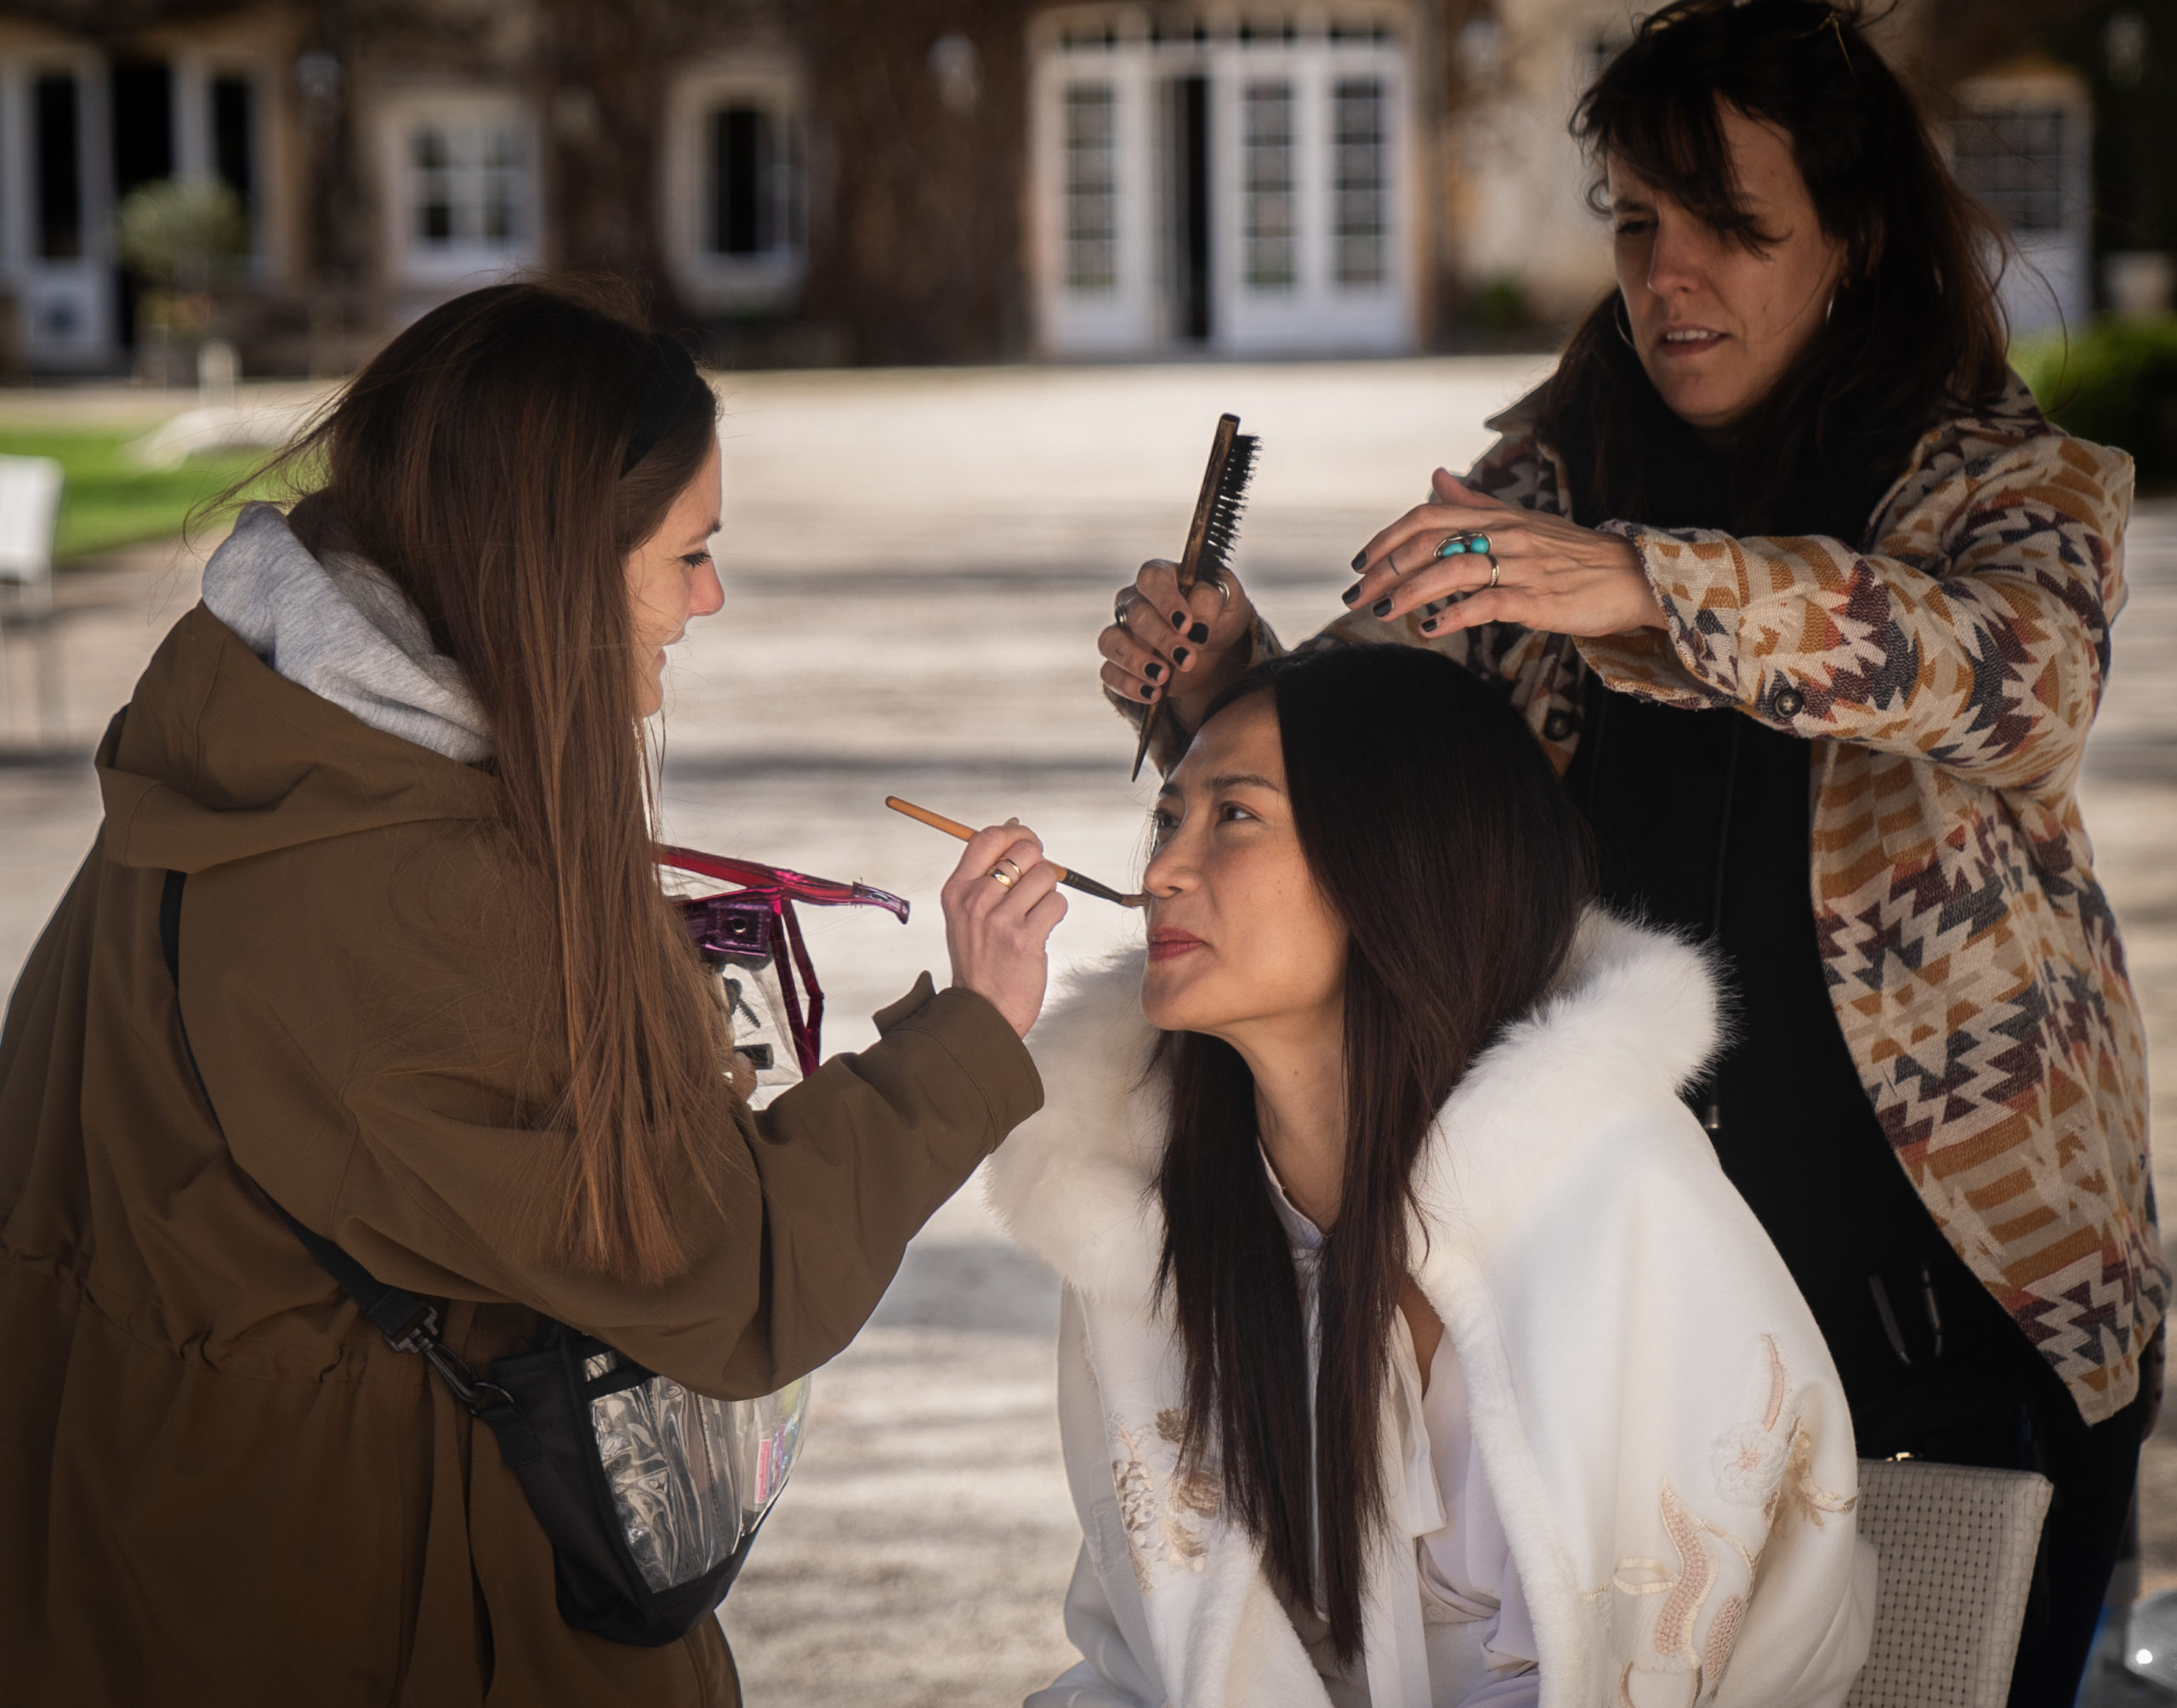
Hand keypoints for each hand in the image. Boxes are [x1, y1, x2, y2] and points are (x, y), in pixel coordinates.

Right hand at [940, 822, 1067, 1038]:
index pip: (987, 837)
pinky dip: (1055, 915)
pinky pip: (1057, 904)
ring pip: (1046, 876)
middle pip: (1024, 851)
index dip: (1016, 835)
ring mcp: (999, 920)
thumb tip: (1015, 827)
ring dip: (1048, 894)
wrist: (982, 1009)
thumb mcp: (966, 913)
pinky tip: (1040, 931)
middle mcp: (975, 900)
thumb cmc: (981, 958)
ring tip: (1033, 916)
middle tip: (1034, 889)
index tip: (1025, 847)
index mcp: (956, 890)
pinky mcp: (1025, 939)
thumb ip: (985, 873)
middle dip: (1039, 864)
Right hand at [1098, 559, 1257, 738]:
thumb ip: (1211, 601)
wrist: (1217, 650)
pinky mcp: (1119, 664)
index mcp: (1161, 577)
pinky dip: (1127, 685)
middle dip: (1162, 639)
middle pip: (1136, 615)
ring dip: (1135, 661)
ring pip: (1111, 642)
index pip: (1152, 579)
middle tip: (1186, 657)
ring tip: (1162, 678)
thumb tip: (1194, 626)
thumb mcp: (1229, 602)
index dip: (1166, 601)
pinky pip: (1109, 673)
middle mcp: (1134, 601)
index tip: (1186, 624)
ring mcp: (1122, 633)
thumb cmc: (1219, 615)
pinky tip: (1152, 695)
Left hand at [1343, 469, 1666, 640]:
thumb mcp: (1520, 520)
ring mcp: (1520, 565)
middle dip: (1385, 569)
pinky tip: (1428, 630)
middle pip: (1429, 542)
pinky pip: (1486, 604)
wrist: (1632, 575)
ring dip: (1410, 592)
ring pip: (1451, 569)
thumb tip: (1437, 476)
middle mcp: (1503, 534)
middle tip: (1357, 596)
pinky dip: (1452, 616)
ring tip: (1383, 613)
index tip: (1360, 563)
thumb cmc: (1572, 553)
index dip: (1387, 538)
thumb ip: (1474, 502)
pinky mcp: (1536, 598)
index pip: (1428, 516)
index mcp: (1496, 516)